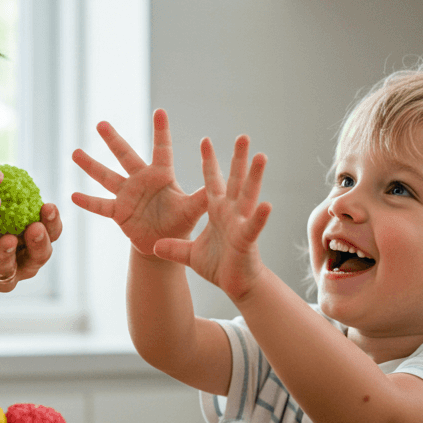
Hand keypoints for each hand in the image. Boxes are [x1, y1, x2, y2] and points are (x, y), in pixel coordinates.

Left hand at [0, 202, 63, 298]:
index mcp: (25, 238)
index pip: (49, 231)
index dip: (52, 222)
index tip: (48, 206)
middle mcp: (18, 260)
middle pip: (39, 257)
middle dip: (39, 242)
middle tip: (34, 228)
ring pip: (11, 273)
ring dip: (9, 256)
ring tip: (5, 241)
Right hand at [71, 109, 206, 256]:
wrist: (163, 243)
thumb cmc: (181, 222)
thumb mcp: (193, 210)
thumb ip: (202, 198)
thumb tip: (221, 185)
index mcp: (162, 176)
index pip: (162, 149)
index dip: (161, 131)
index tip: (160, 111)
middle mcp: (141, 180)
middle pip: (125, 155)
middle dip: (113, 140)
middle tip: (101, 123)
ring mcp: (127, 194)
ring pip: (107, 176)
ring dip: (91, 165)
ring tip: (75, 152)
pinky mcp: (118, 212)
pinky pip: (101, 205)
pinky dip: (88, 202)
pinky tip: (72, 195)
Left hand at [153, 135, 271, 299]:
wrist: (235, 286)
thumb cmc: (219, 266)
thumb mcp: (190, 254)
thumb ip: (174, 248)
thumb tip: (155, 246)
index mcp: (218, 211)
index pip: (213, 181)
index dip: (209, 161)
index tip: (205, 140)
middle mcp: (231, 212)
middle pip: (234, 180)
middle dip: (238, 158)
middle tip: (242, 136)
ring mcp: (240, 224)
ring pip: (248, 196)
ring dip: (254, 177)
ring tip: (260, 157)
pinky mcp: (246, 240)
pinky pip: (253, 227)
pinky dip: (259, 217)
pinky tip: (266, 204)